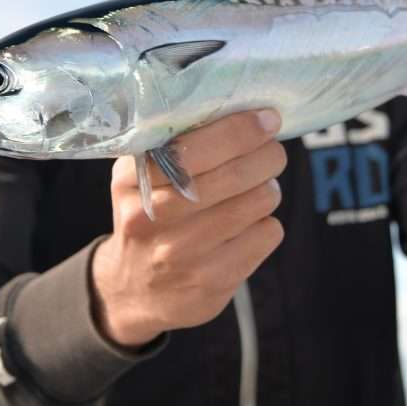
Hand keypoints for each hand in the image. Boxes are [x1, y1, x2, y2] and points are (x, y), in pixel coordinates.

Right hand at [91, 109, 286, 346]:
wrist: (133, 291)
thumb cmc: (149, 216)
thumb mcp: (141, 177)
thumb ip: (178, 145)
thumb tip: (245, 114)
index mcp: (134, 180)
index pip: (193, 148)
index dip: (239, 130)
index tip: (267, 118)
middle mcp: (152, 218)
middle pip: (234, 176)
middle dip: (267, 156)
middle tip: (273, 152)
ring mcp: (183, 255)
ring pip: (258, 203)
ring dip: (268, 189)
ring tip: (257, 190)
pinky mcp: (213, 283)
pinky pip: (266, 235)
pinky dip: (266, 224)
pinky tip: (247, 226)